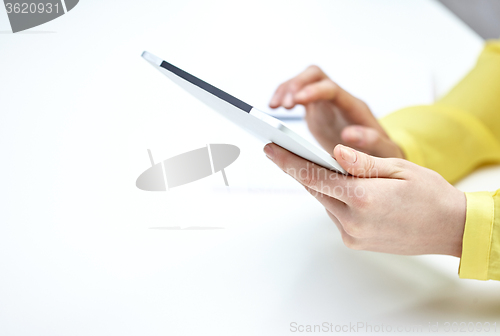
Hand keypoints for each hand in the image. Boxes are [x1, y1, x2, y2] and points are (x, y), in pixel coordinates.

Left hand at [263, 143, 465, 256]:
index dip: (288, 160)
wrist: (451, 229)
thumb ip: (361, 163)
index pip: (313, 175)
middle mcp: (352, 221)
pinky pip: (336, 215)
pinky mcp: (355, 242)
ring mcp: (353, 235)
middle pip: (315, 189)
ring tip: (319, 166)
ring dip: (320, 185)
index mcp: (362, 198)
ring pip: (325, 202)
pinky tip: (342, 188)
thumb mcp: (399, 169)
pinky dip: (334, 199)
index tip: (269, 148)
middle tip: (282, 151)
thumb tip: (333, 152)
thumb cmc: (431, 195)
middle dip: (299, 169)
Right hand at [269, 65, 403, 158]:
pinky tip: (274, 108)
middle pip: (315, 76)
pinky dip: (284, 98)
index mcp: (354, 107)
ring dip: (286, 89)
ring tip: (273, 106)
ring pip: (303, 82)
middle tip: (282, 105)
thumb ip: (371, 141)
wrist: (379, 153)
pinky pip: (297, 95)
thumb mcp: (384, 151)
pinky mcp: (315, 110)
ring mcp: (326, 103)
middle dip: (296, 85)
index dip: (313, 92)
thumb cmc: (383, 152)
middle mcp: (338, 99)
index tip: (296, 101)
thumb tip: (350, 134)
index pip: (332, 89)